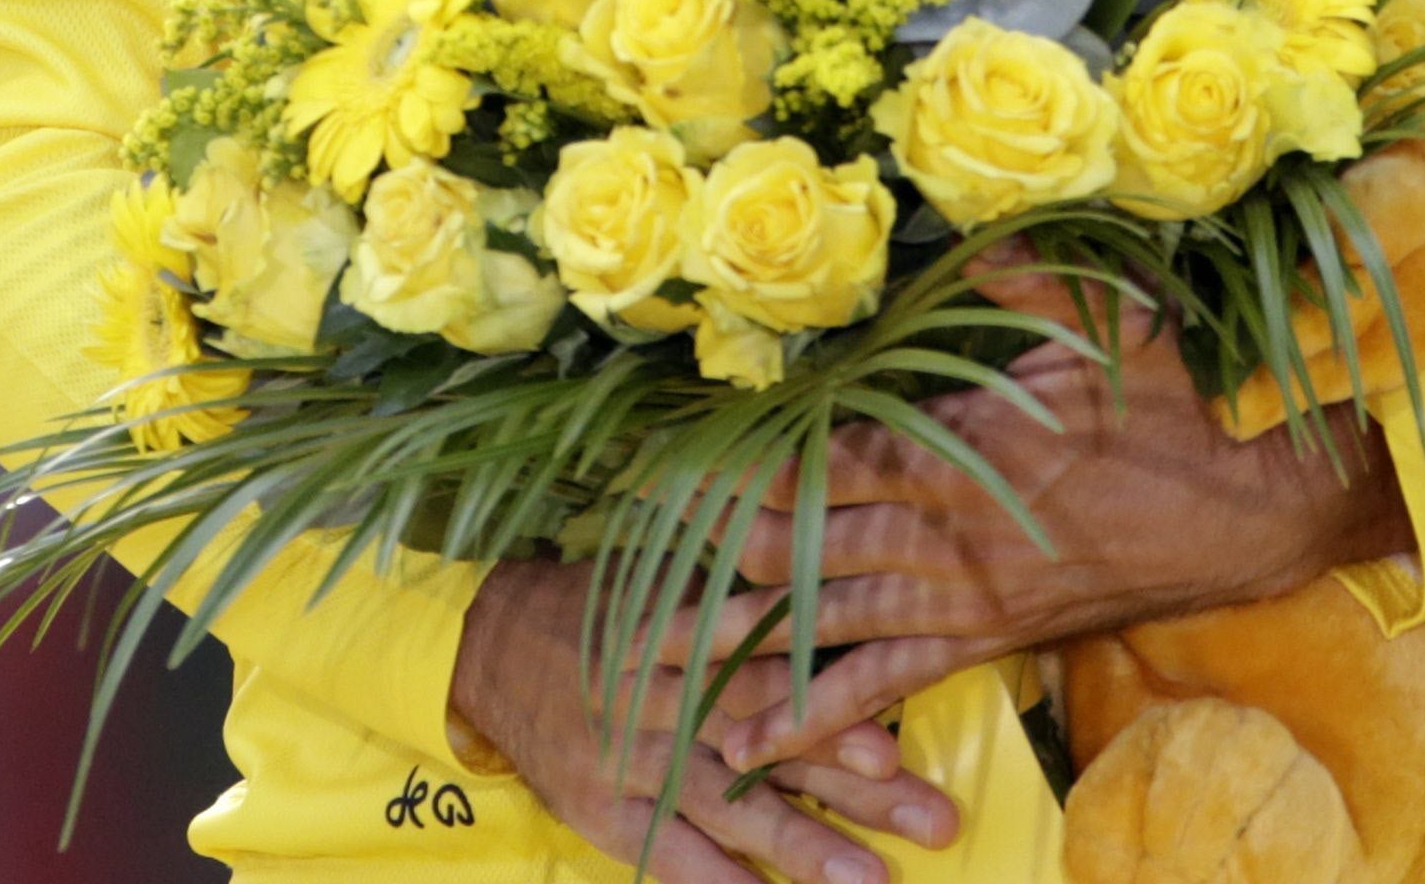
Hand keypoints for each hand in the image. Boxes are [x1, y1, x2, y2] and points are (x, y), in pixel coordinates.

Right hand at [444, 556, 951, 883]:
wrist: (492, 643)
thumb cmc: (607, 608)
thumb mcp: (670, 577)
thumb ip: (749, 590)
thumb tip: (845, 571)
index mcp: (691, 635)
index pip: (771, 677)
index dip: (830, 713)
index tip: (893, 745)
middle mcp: (669, 698)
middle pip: (772, 748)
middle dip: (854, 788)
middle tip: (931, 820)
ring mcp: (635, 760)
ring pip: (730, 808)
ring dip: (804, 847)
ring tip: (869, 881)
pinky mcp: (605, 808)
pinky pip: (669, 853)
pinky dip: (719, 883)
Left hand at [705, 271, 1409, 765]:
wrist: (1248, 508)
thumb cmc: (1176, 406)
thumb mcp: (1106, 319)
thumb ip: (1024, 280)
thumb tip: (973, 230)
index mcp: (959, 448)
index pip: (822, 462)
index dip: (734, 471)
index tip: (655, 479)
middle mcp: (945, 531)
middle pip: (800, 549)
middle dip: (703, 564)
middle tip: (610, 583)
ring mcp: (963, 592)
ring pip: (826, 622)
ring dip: (737, 647)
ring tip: (648, 672)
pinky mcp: (988, 636)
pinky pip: (891, 680)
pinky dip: (819, 711)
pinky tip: (756, 741)